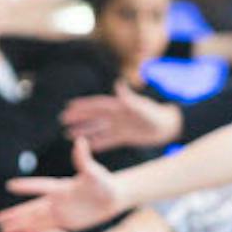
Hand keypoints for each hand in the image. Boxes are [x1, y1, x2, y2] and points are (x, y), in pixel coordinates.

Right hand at [0, 136, 126, 231]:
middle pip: (31, 208)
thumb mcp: (94, 172)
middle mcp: (56, 200)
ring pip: (35, 220)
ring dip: (20, 225)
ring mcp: (59, 212)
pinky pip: (47, 228)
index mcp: (62, 187)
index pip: (40, 186)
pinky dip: (34, 231)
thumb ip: (84, 160)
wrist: (111, 197)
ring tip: (2, 230)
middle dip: (15, 214)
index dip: (27, 186)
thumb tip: (80, 141)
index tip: (10, 185)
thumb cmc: (103, 182)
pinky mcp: (65, 222)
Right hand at [62, 82, 181, 149]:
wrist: (169, 126)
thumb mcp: (141, 106)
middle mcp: (117, 116)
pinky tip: (88, 147)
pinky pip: (108, 140)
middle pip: (93, 117)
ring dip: (84, 131)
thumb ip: (128, 98)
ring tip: (69, 134)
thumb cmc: (156, 114)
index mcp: (118, 106)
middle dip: (78, 118)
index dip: (82, 106)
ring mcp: (120, 126)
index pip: (96, 106)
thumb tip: (118, 84)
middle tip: (62, 120)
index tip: (68, 107)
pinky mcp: (125, 136)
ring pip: (97, 129)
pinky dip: (98, 143)